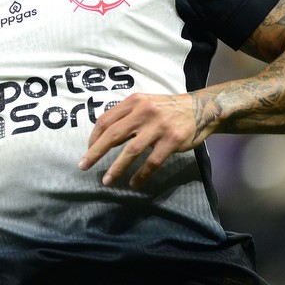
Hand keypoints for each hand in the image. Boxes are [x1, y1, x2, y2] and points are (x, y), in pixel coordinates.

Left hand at [78, 92, 221, 187]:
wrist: (200, 108)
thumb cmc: (167, 108)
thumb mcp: (145, 104)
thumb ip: (127, 116)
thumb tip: (104, 136)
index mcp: (134, 101)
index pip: (106, 119)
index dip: (94, 137)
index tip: (87, 150)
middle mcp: (144, 111)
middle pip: (113, 134)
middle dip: (95, 152)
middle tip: (83, 166)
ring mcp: (158, 126)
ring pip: (131, 150)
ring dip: (117, 168)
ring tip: (107, 181)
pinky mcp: (172, 140)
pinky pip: (152, 161)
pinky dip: (141, 174)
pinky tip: (134, 183)